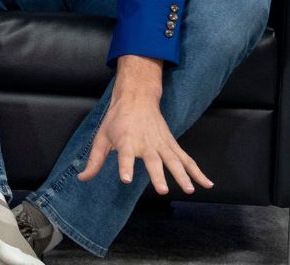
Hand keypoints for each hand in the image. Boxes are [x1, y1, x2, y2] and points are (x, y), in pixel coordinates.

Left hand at [77, 56, 211, 194]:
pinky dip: (198, 172)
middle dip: (158, 175)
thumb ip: (94, 160)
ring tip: (188, 190)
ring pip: (174, 161)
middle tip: (163, 190)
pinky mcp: (172, 144)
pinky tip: (207, 184)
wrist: (137, 98)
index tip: (126, 179)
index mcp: (126, 140)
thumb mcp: (101, 137)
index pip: (125, 156)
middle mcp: (145, 143)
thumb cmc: (116, 120)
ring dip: (183, 175)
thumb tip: (82, 178)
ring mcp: (162, 144)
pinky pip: (187, 159)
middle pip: (153, 161)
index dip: (125, 167)